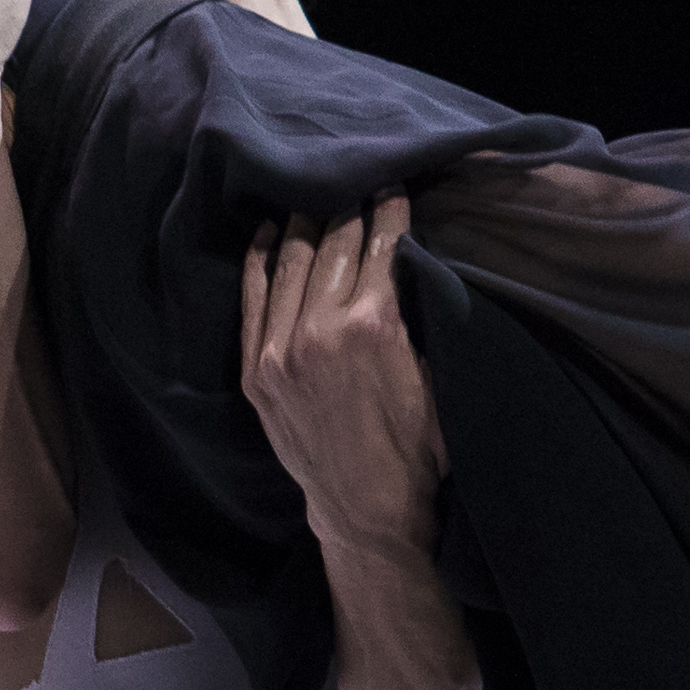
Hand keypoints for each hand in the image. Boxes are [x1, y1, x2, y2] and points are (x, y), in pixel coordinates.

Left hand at [239, 197, 447, 555]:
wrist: (368, 510)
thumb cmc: (418, 447)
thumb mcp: (437, 375)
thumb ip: (419, 315)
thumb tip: (409, 260)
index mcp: (374, 324)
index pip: (380, 245)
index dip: (389, 209)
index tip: (393, 184)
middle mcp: (320, 329)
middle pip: (333, 244)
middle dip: (349, 207)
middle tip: (357, 179)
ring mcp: (280, 349)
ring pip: (292, 262)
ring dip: (305, 221)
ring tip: (315, 193)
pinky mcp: (255, 370)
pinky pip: (253, 298)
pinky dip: (260, 259)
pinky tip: (268, 230)